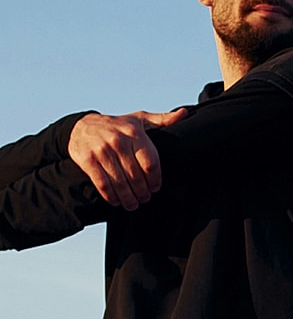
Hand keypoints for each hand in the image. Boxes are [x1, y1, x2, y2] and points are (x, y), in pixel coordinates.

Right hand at [68, 109, 187, 210]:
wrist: (82, 126)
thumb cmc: (117, 125)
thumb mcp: (140, 119)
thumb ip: (162, 120)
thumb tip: (184, 114)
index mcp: (134, 133)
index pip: (150, 162)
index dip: (155, 179)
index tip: (156, 187)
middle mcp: (118, 141)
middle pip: (135, 176)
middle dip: (142, 192)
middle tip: (145, 198)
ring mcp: (102, 151)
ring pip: (120, 182)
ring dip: (128, 198)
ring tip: (133, 204)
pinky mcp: (88, 160)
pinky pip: (102, 184)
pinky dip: (110, 196)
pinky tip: (116, 201)